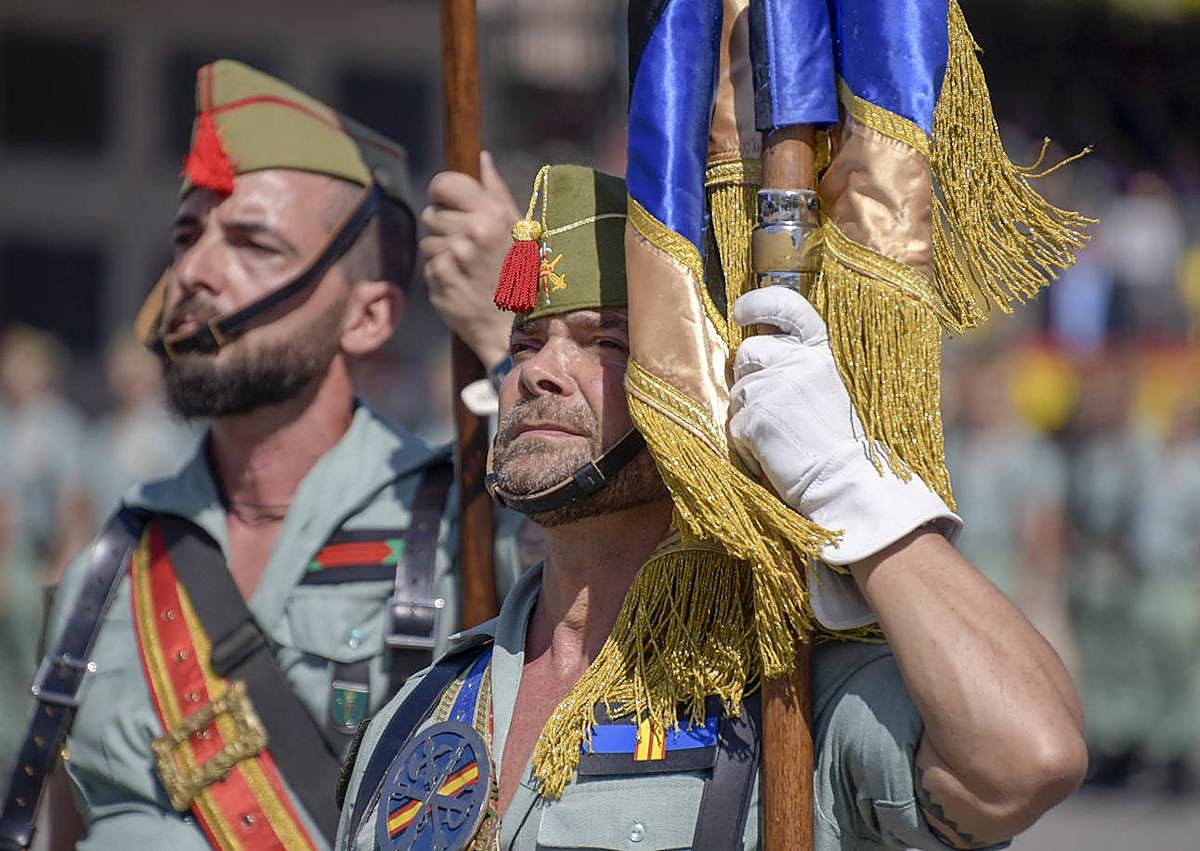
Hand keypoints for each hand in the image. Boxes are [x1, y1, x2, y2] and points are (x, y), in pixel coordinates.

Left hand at [420, 151, 518, 367]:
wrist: (513, 327)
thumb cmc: (521, 275)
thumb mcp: (518, 230)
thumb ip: (496, 192)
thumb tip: (481, 159)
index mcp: (492, 215)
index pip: (444, 183)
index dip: (441, 191)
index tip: (447, 202)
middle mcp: (471, 233)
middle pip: (431, 213)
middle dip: (444, 226)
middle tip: (467, 245)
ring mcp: (453, 257)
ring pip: (428, 240)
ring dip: (442, 251)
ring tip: (467, 266)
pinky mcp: (438, 279)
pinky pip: (428, 264)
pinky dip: (441, 272)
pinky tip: (461, 281)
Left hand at [728, 286, 959, 566]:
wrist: (848, 482)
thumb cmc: (838, 440)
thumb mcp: (826, 385)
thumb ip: (797, 362)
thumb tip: (756, 348)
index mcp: (819, 350)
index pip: (786, 305)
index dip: (759, 302)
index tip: (742, 311)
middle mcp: (797, 361)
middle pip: (747, 352)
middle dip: (750, 377)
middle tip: (778, 409)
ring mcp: (774, 387)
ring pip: (737, 391)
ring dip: (749, 414)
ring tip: (782, 436)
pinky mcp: (755, 418)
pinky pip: (734, 425)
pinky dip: (747, 444)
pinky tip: (775, 454)